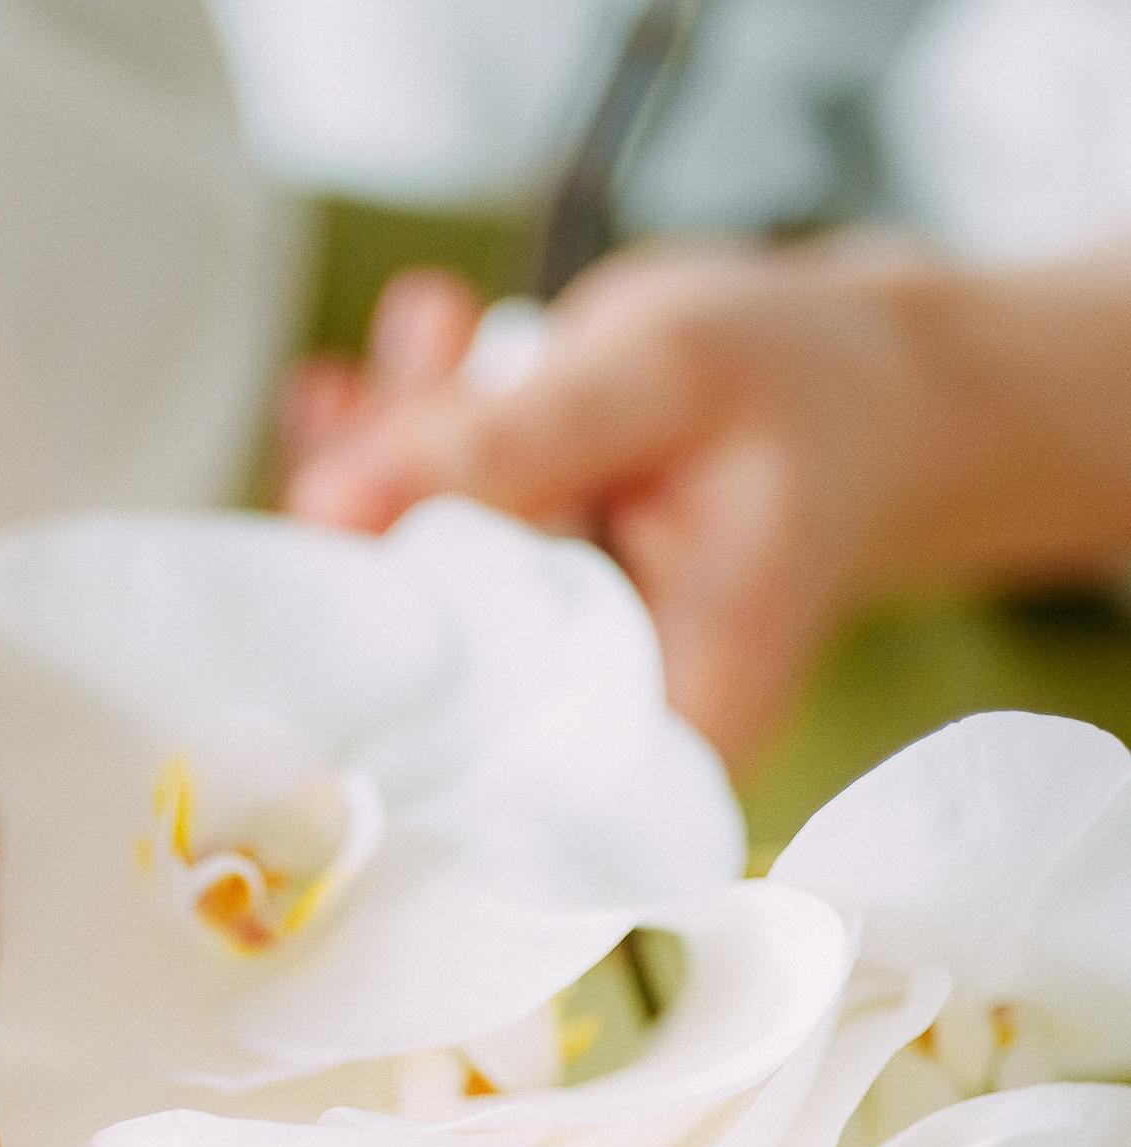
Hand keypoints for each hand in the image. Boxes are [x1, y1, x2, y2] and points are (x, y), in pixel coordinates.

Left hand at [285, 239, 1130, 769]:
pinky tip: (423, 354)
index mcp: (661, 741)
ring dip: (387, 466)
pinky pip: (429, 557)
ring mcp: (549, 686)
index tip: (314, 560)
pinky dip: (410, 454)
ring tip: (427, 338)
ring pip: (414, 605)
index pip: (477, 770)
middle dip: (371, 535)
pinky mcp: (519, 624)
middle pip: (425, 682)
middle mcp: (593, 742)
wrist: (871, 393)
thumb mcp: (665, 383)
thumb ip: (511, 443)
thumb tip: (328, 497)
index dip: (375, 682)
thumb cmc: (805, 394)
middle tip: (355, 401)